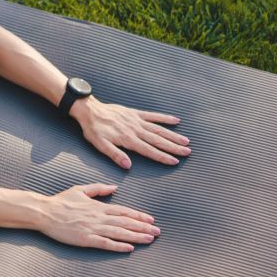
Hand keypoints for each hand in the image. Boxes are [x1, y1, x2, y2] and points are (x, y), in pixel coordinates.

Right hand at [38, 183, 158, 251]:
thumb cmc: (61, 201)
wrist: (45, 212)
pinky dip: (118, 246)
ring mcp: (93, 229)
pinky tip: (129, 248)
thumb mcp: (80, 190)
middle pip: (125, 222)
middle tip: (157, 232)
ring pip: (119, 233)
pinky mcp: (86, 239)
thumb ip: (98, 188)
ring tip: (150, 239)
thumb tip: (114, 187)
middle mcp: (98, 217)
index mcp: (98, 206)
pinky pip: (105, 243)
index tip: (151, 220)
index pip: (123, 211)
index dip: (138, 216)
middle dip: (143, 227)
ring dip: (136, 236)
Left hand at [69, 96, 190, 168]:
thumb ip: (115, 155)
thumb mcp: (100, 144)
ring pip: (159, 129)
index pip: (149, 150)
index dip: (162, 156)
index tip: (175, 161)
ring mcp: (137, 120)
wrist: (89, 110)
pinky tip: (176, 120)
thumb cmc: (93, 129)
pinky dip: (164, 118)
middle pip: (158, 140)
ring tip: (186, 141)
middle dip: (174, 147)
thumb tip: (128, 165)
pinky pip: (153, 115)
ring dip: (173, 135)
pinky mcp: (135, 113)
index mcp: (128, 139)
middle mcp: (135, 130)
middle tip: (187, 152)